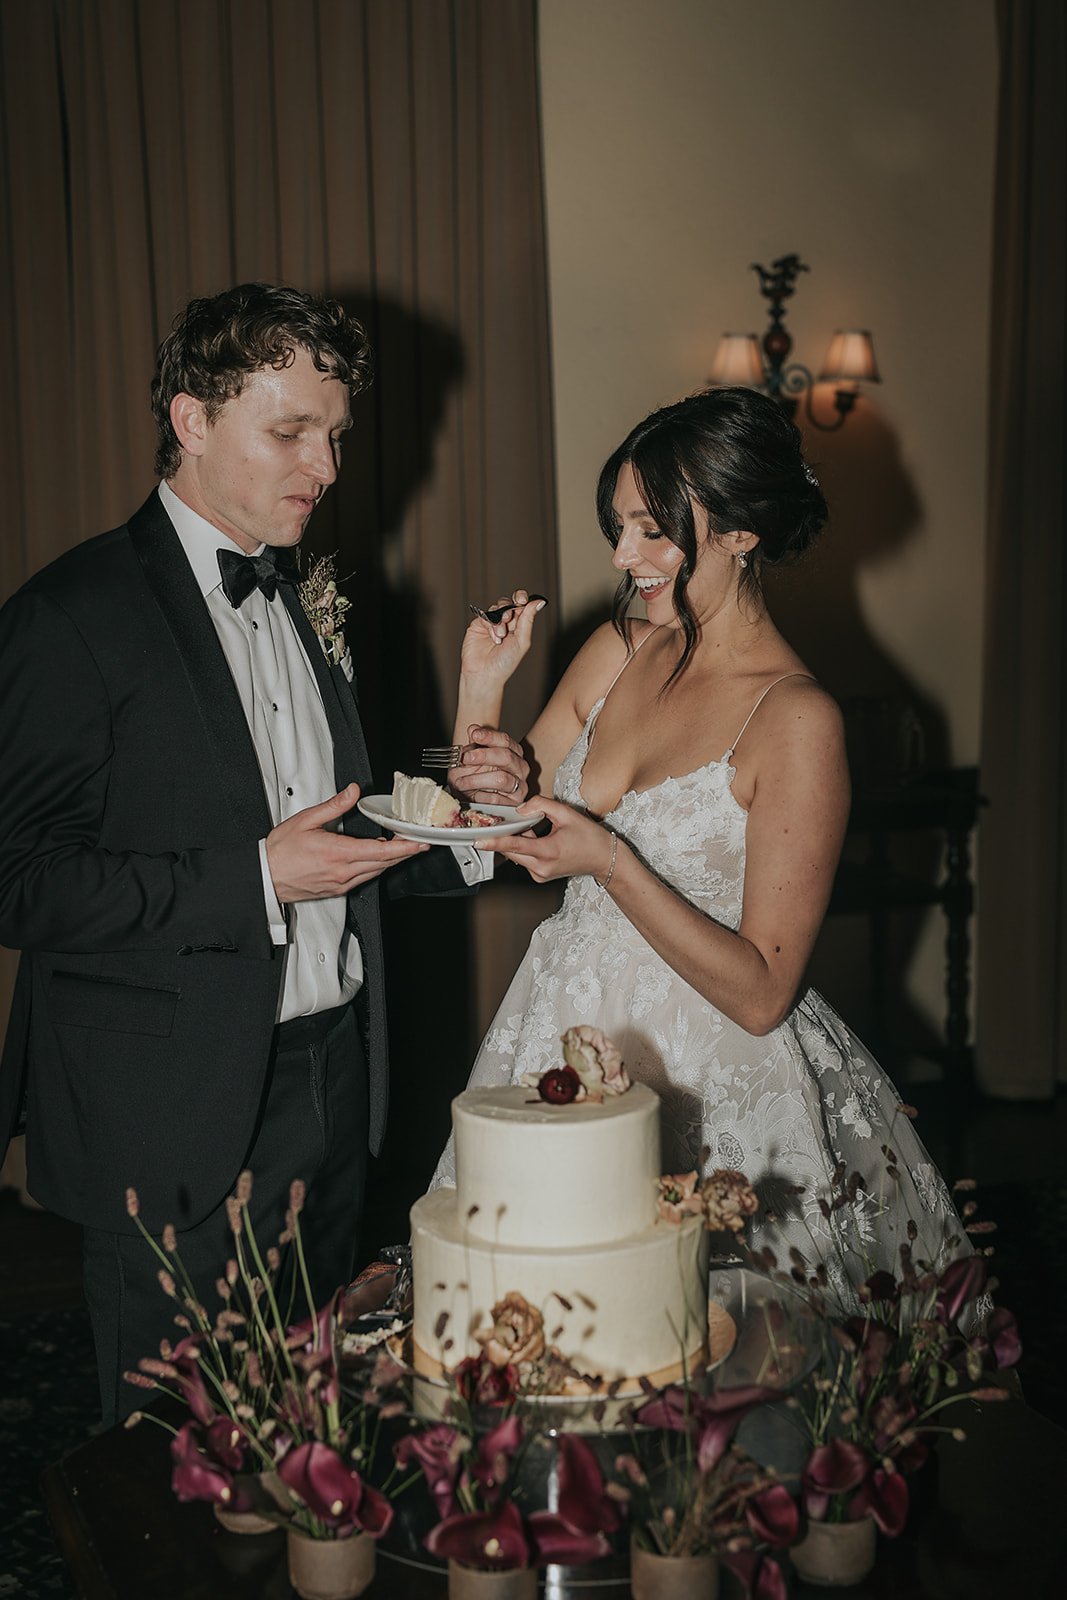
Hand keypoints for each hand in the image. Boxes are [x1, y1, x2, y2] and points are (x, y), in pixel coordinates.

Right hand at [267, 784, 426, 901]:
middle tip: (417, 843)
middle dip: (404, 853)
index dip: (403, 848)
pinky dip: (374, 867)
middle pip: (383, 863)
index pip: (380, 851)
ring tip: (401, 848)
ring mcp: (341, 883)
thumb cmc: (280, 851)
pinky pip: (363, 878)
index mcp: (338, 853)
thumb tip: (352, 792)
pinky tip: (375, 858)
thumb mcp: (306, 820)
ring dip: (390, 861)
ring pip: (375, 872)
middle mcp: (343, 872)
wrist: (265, 876)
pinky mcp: (337, 890)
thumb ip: (334, 806)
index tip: (417, 842)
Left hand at [448, 726, 529, 805]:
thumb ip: (474, 744)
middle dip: (484, 756)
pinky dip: (479, 796)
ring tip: (461, 782)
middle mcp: (520, 767)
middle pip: (506, 756)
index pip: (505, 740)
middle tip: (466, 757)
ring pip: (501, 779)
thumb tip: (473, 729)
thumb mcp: (470, 758)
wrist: (471, 799)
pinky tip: (471, 794)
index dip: (489, 736)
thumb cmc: (474, 776)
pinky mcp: (514, 803)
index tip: (474, 734)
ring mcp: (520, 785)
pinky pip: (496, 799)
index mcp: (512, 751)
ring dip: (476, 780)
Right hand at [458, 589, 545, 687]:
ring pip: (497, 607)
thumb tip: (540, 601)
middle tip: (509, 616)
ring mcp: (492, 623)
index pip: (522, 605)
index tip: (522, 599)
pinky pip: (486, 615)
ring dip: (501, 619)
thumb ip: (528, 619)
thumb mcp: (522, 640)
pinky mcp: (479, 625)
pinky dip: (491, 625)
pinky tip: (495, 638)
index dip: (522, 598)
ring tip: (501, 635)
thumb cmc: (505, 663)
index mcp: (519, 626)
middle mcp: (506, 623)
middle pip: (509, 603)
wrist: (485, 674)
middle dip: (510, 606)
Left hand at [477, 794, 615, 882]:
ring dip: (518, 840)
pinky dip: (525, 847)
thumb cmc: (589, 836)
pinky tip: (538, 838)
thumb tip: (520, 809)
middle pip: (511, 851)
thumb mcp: (567, 813)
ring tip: (533, 828)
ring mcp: (540, 874)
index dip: (495, 842)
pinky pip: (525, 859)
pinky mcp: (540, 876)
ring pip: (517, 855)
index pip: (515, 846)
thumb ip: (541, 805)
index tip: (479, 840)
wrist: (604, 859)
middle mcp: (541, 868)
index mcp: (548, 851)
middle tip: (506, 821)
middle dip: (507, 835)